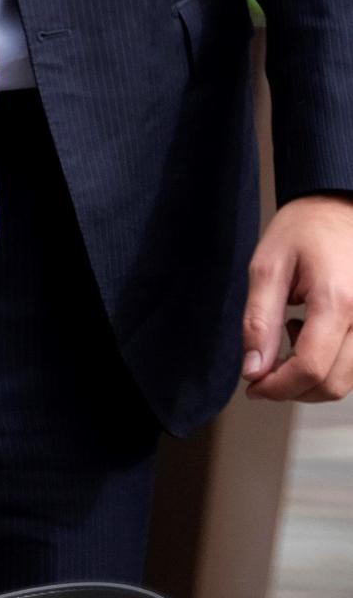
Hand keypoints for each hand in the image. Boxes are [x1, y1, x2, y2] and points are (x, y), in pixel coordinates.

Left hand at [242, 195, 352, 400]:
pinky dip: (328, 366)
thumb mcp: (267, 267)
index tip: (253, 385)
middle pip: (331, 384)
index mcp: (337, 301)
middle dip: (291, 389)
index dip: (277, 387)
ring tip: (288, 336)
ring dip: (310, 378)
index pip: (311, 368)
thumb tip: (253, 368)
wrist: (339, 208)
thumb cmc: (305, 228)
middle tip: (261, 371)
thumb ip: (258, 321)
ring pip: (346, 381)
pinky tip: (310, 335)